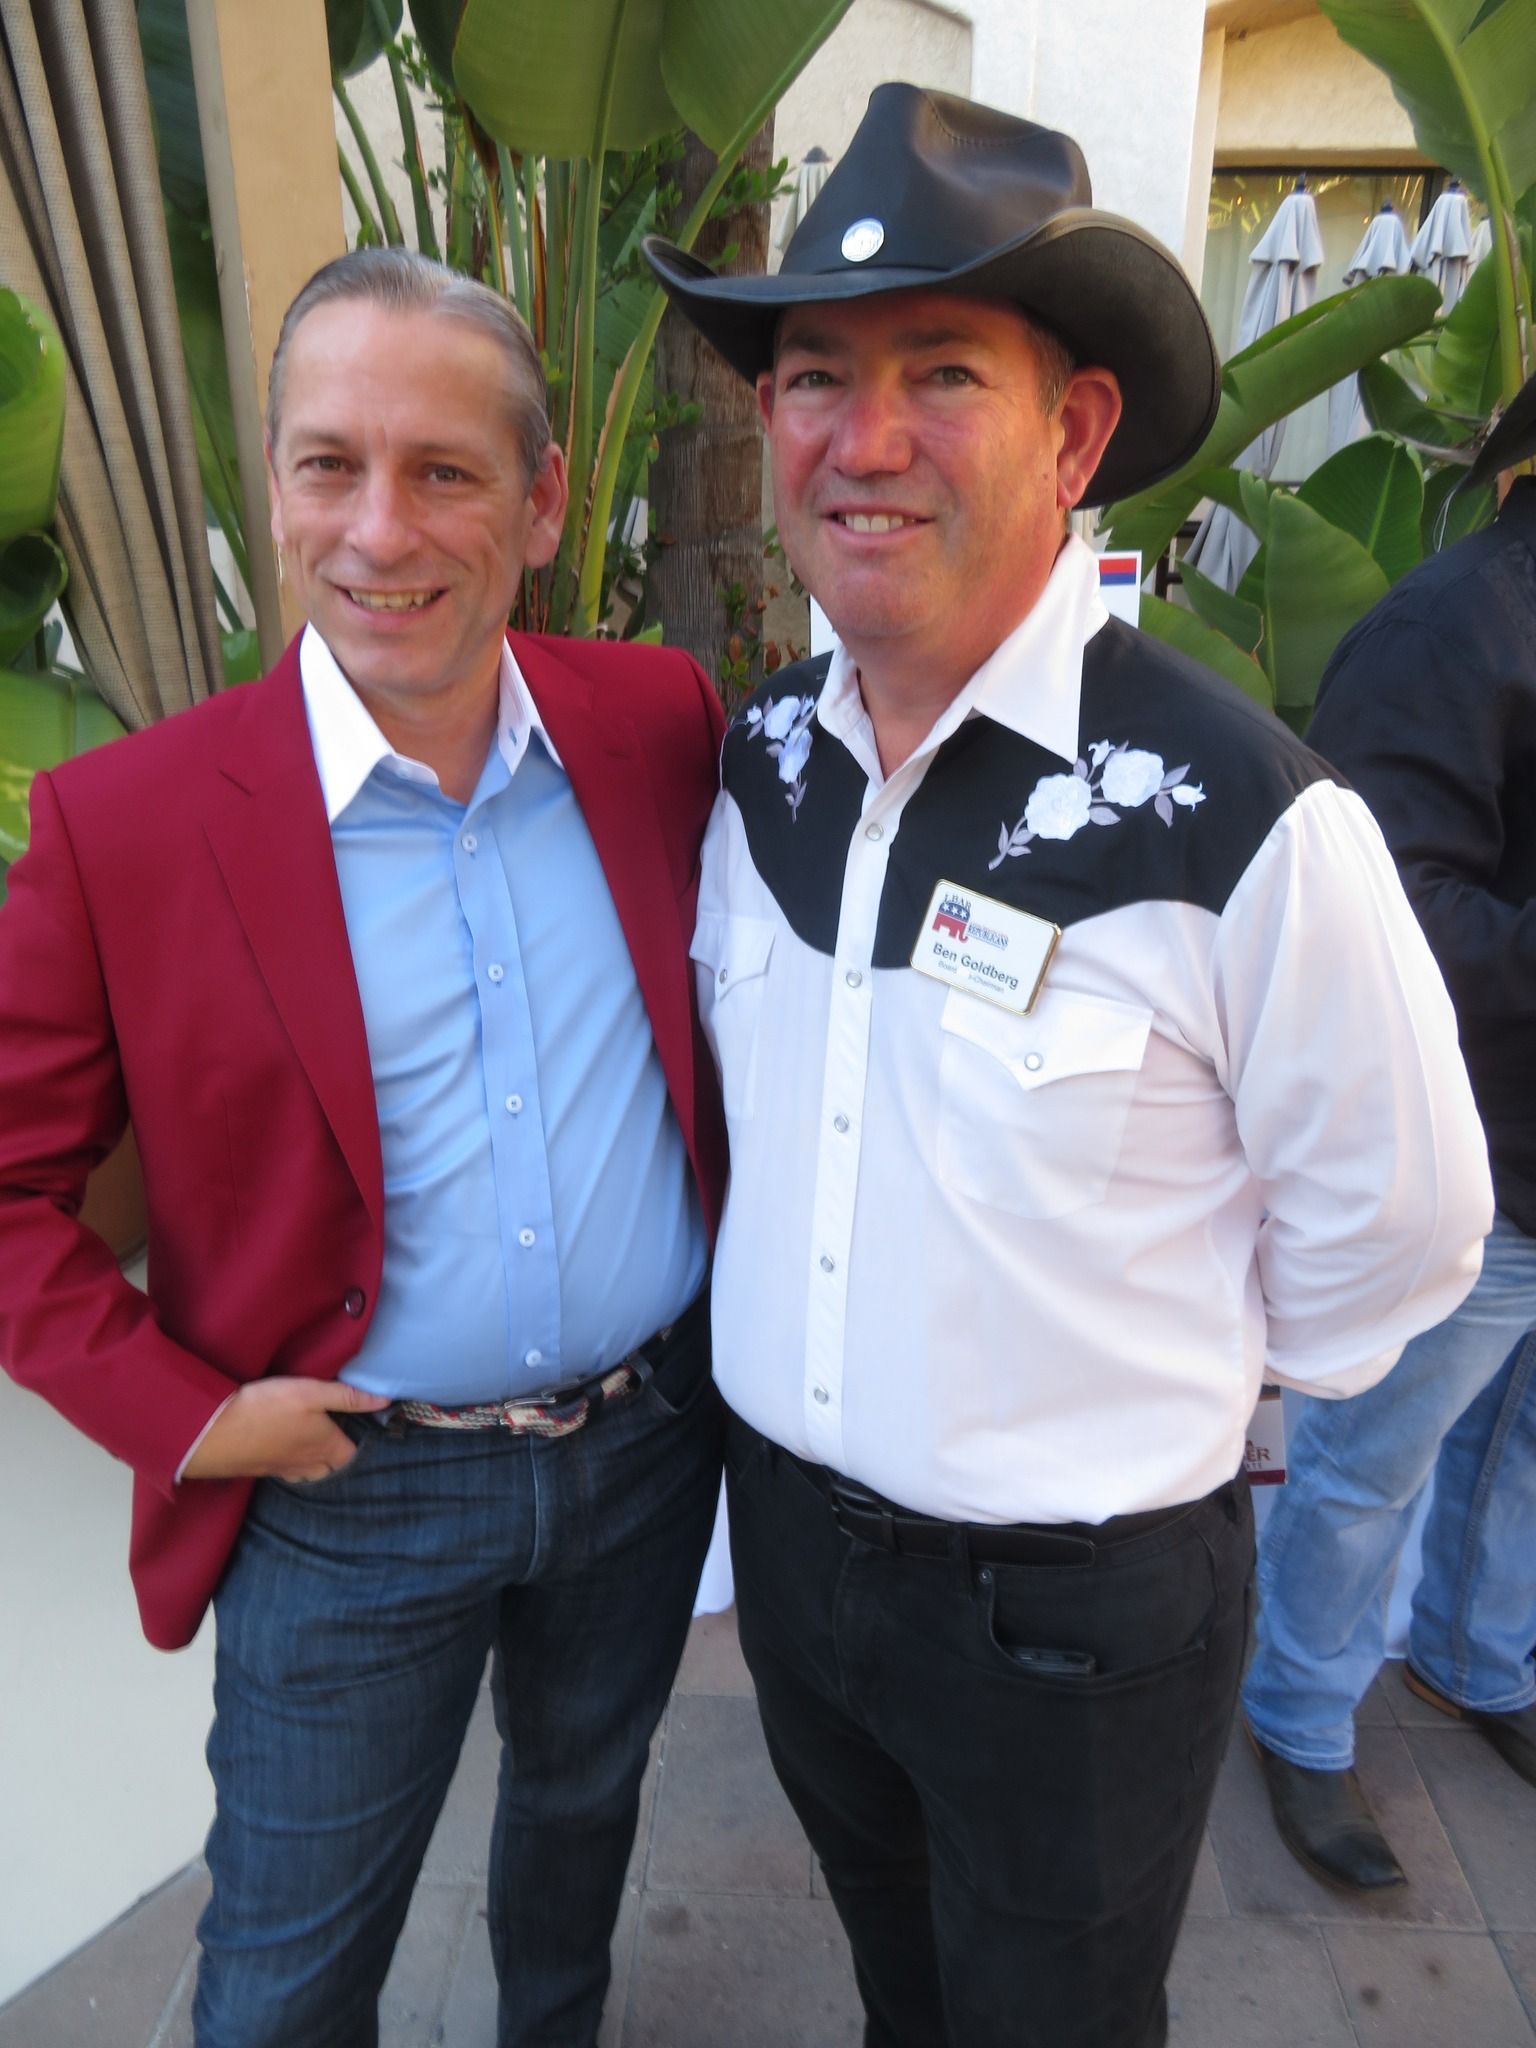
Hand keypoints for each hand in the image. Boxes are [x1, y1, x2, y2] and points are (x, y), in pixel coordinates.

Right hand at [182, 1376, 391, 1481]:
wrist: (212, 1433)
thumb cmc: (265, 1408)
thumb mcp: (311, 1392)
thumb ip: (347, 1397)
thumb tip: (385, 1400)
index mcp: (325, 1446)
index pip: (352, 1454)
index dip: (358, 1442)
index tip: (360, 1427)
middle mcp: (307, 1464)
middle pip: (332, 1468)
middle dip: (338, 1457)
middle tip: (338, 1436)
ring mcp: (282, 1470)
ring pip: (308, 1473)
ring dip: (315, 1463)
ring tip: (314, 1444)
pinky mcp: (260, 1470)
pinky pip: (284, 1472)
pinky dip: (289, 1463)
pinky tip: (281, 1449)